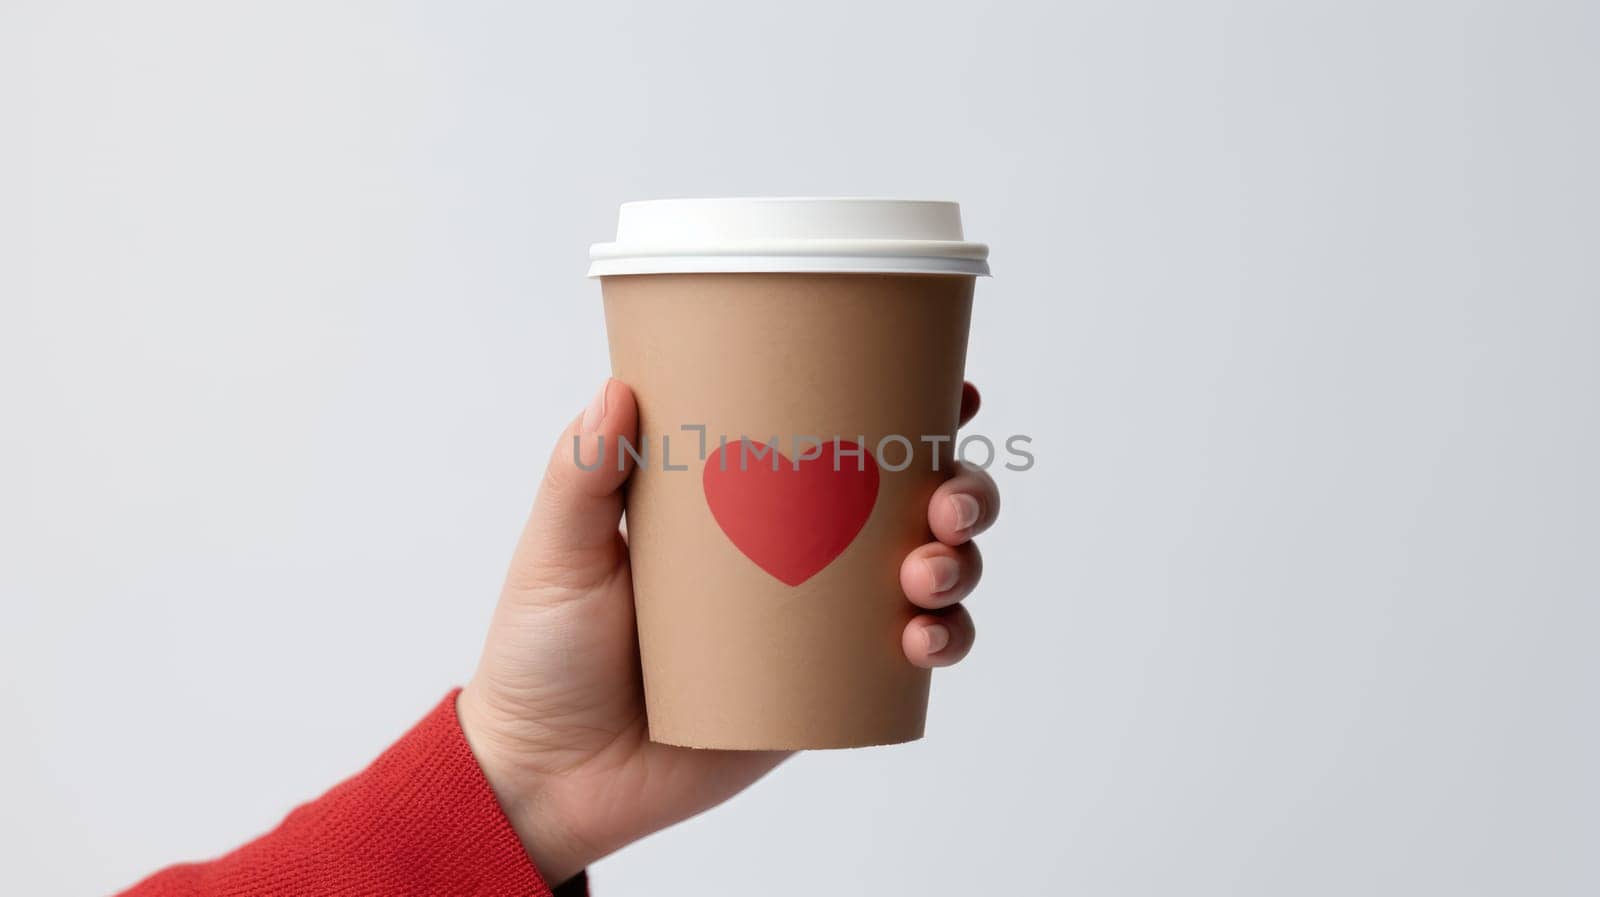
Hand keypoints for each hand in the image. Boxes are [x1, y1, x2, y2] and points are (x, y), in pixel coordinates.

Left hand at [457, 379, 1000, 883]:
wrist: (547, 778)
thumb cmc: (543, 656)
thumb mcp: (559, 553)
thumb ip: (581, 475)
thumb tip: (617, 387)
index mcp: (747, 502)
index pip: (842, 441)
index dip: (912, 415)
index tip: (951, 395)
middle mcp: (798, 554)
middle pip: (913, 506)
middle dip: (961, 492)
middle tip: (946, 503)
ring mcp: (816, 626)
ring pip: (929, 578)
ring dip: (960, 565)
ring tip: (926, 576)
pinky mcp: (822, 695)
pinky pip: (906, 665)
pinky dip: (942, 643)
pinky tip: (924, 641)